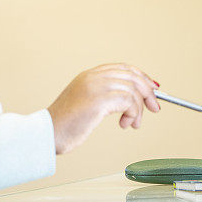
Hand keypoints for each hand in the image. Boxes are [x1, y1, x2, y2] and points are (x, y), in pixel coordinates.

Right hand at [46, 63, 160, 153]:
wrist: (47, 134)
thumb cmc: (64, 126)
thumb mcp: (85, 105)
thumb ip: (104, 98)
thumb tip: (129, 102)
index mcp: (89, 76)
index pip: (122, 68)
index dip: (141, 77)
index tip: (152, 88)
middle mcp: (93, 77)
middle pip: (131, 75)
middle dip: (148, 92)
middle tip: (154, 107)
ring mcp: (95, 86)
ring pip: (133, 88)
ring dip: (139, 108)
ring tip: (133, 123)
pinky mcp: (99, 99)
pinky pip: (129, 100)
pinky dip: (133, 113)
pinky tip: (126, 124)